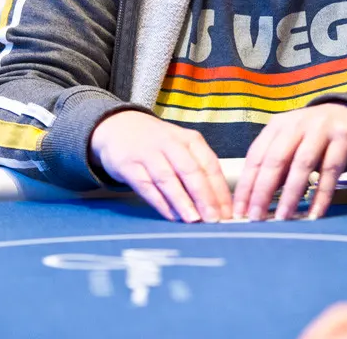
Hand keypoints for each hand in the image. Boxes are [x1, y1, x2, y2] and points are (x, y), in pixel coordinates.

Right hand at [89, 110, 231, 222]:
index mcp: (190, 139)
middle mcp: (170, 143)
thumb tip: (218, 205)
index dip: (220, 190)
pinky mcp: (129, 165)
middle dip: (204, 197)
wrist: (119, 126)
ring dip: (182, 201)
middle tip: (213, 219)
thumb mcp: (182, 147)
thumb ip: (199, 171)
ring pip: (168, 179)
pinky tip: (171, 215)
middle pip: (190, 171)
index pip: (209, 165)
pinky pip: (146, 186)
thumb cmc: (158, 144)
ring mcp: (148, 153)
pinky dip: (160, 202)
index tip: (228, 212)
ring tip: (194, 219)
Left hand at [234, 103, 346, 220]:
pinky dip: (322, 194)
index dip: (246, 185)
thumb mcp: (290, 144)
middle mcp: (296, 124)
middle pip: (276, 159)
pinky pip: (331, 170)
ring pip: (302, 164)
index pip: (256, 157)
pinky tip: (315, 213)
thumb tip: (258, 202)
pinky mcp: (343, 138)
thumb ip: (276, 168)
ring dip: (290, 194)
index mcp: (277, 126)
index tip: (239, 210)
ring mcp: (320, 129)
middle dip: (263, 191)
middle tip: (256, 217)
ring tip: (283, 218)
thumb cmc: (313, 136)